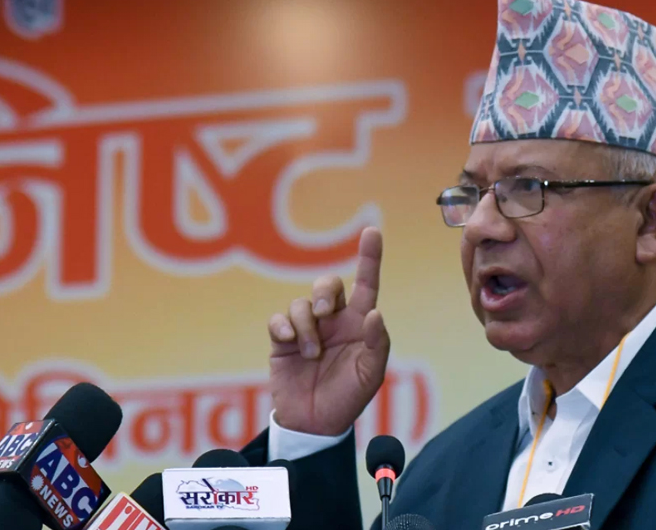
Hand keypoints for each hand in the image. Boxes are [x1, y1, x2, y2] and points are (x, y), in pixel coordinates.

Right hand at [267, 227, 389, 435]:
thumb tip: (374, 313)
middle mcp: (332, 321)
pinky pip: (278, 319)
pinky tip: (290, 344)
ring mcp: (306, 329)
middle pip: (327, 285)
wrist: (314, 423)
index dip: (369, 258)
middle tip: (324, 312)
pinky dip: (284, 327)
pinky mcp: (282, 340)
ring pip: (301, 303)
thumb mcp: (371, 375)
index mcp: (358, 324)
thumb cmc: (347, 398)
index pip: (366, 284)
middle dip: (323, 291)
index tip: (372, 231)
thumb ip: (377, 344)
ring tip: (310, 353)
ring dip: (305, 326)